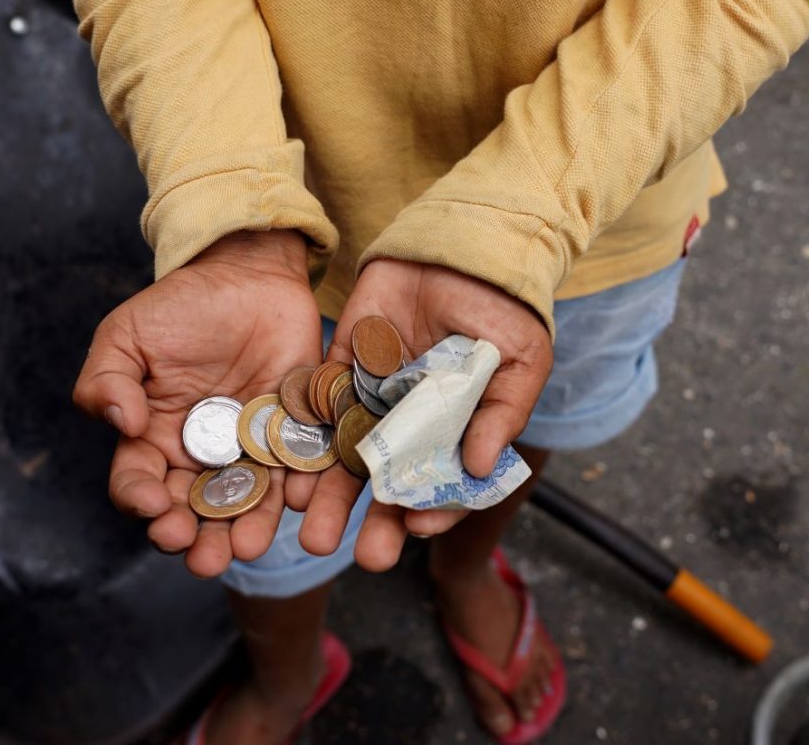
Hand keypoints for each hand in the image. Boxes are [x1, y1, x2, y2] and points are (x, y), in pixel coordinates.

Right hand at [72, 230, 323, 577]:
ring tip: (246, 547)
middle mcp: (201, 455)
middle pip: (194, 510)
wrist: (248, 275)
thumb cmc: (179, 307)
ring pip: (249, 501)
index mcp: (154, 440)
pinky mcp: (295, 434)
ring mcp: (250, 449)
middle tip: (201, 555)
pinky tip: (299, 502)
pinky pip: (299, 470)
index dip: (142, 501)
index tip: (153, 505)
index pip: (140, 484)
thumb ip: (108, 381)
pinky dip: (300, 489)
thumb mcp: (126, 336)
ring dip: (246, 529)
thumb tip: (121, 423)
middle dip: (197, 538)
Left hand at [287, 259, 552, 570]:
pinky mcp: (339, 368)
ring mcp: (371, 400)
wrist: (464, 249)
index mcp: (453, 434)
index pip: (439, 486)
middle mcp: (408, 427)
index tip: (415, 527)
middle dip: (373, 522)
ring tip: (311, 533)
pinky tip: (288, 469)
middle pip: (386, 484)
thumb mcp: (520, 362)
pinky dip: (302, 438)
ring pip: (343, 458)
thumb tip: (477, 469)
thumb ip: (501, 414)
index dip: (430, 510)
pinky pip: (317, 407)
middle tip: (363, 558)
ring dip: (328, 496)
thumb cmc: (503, 310)